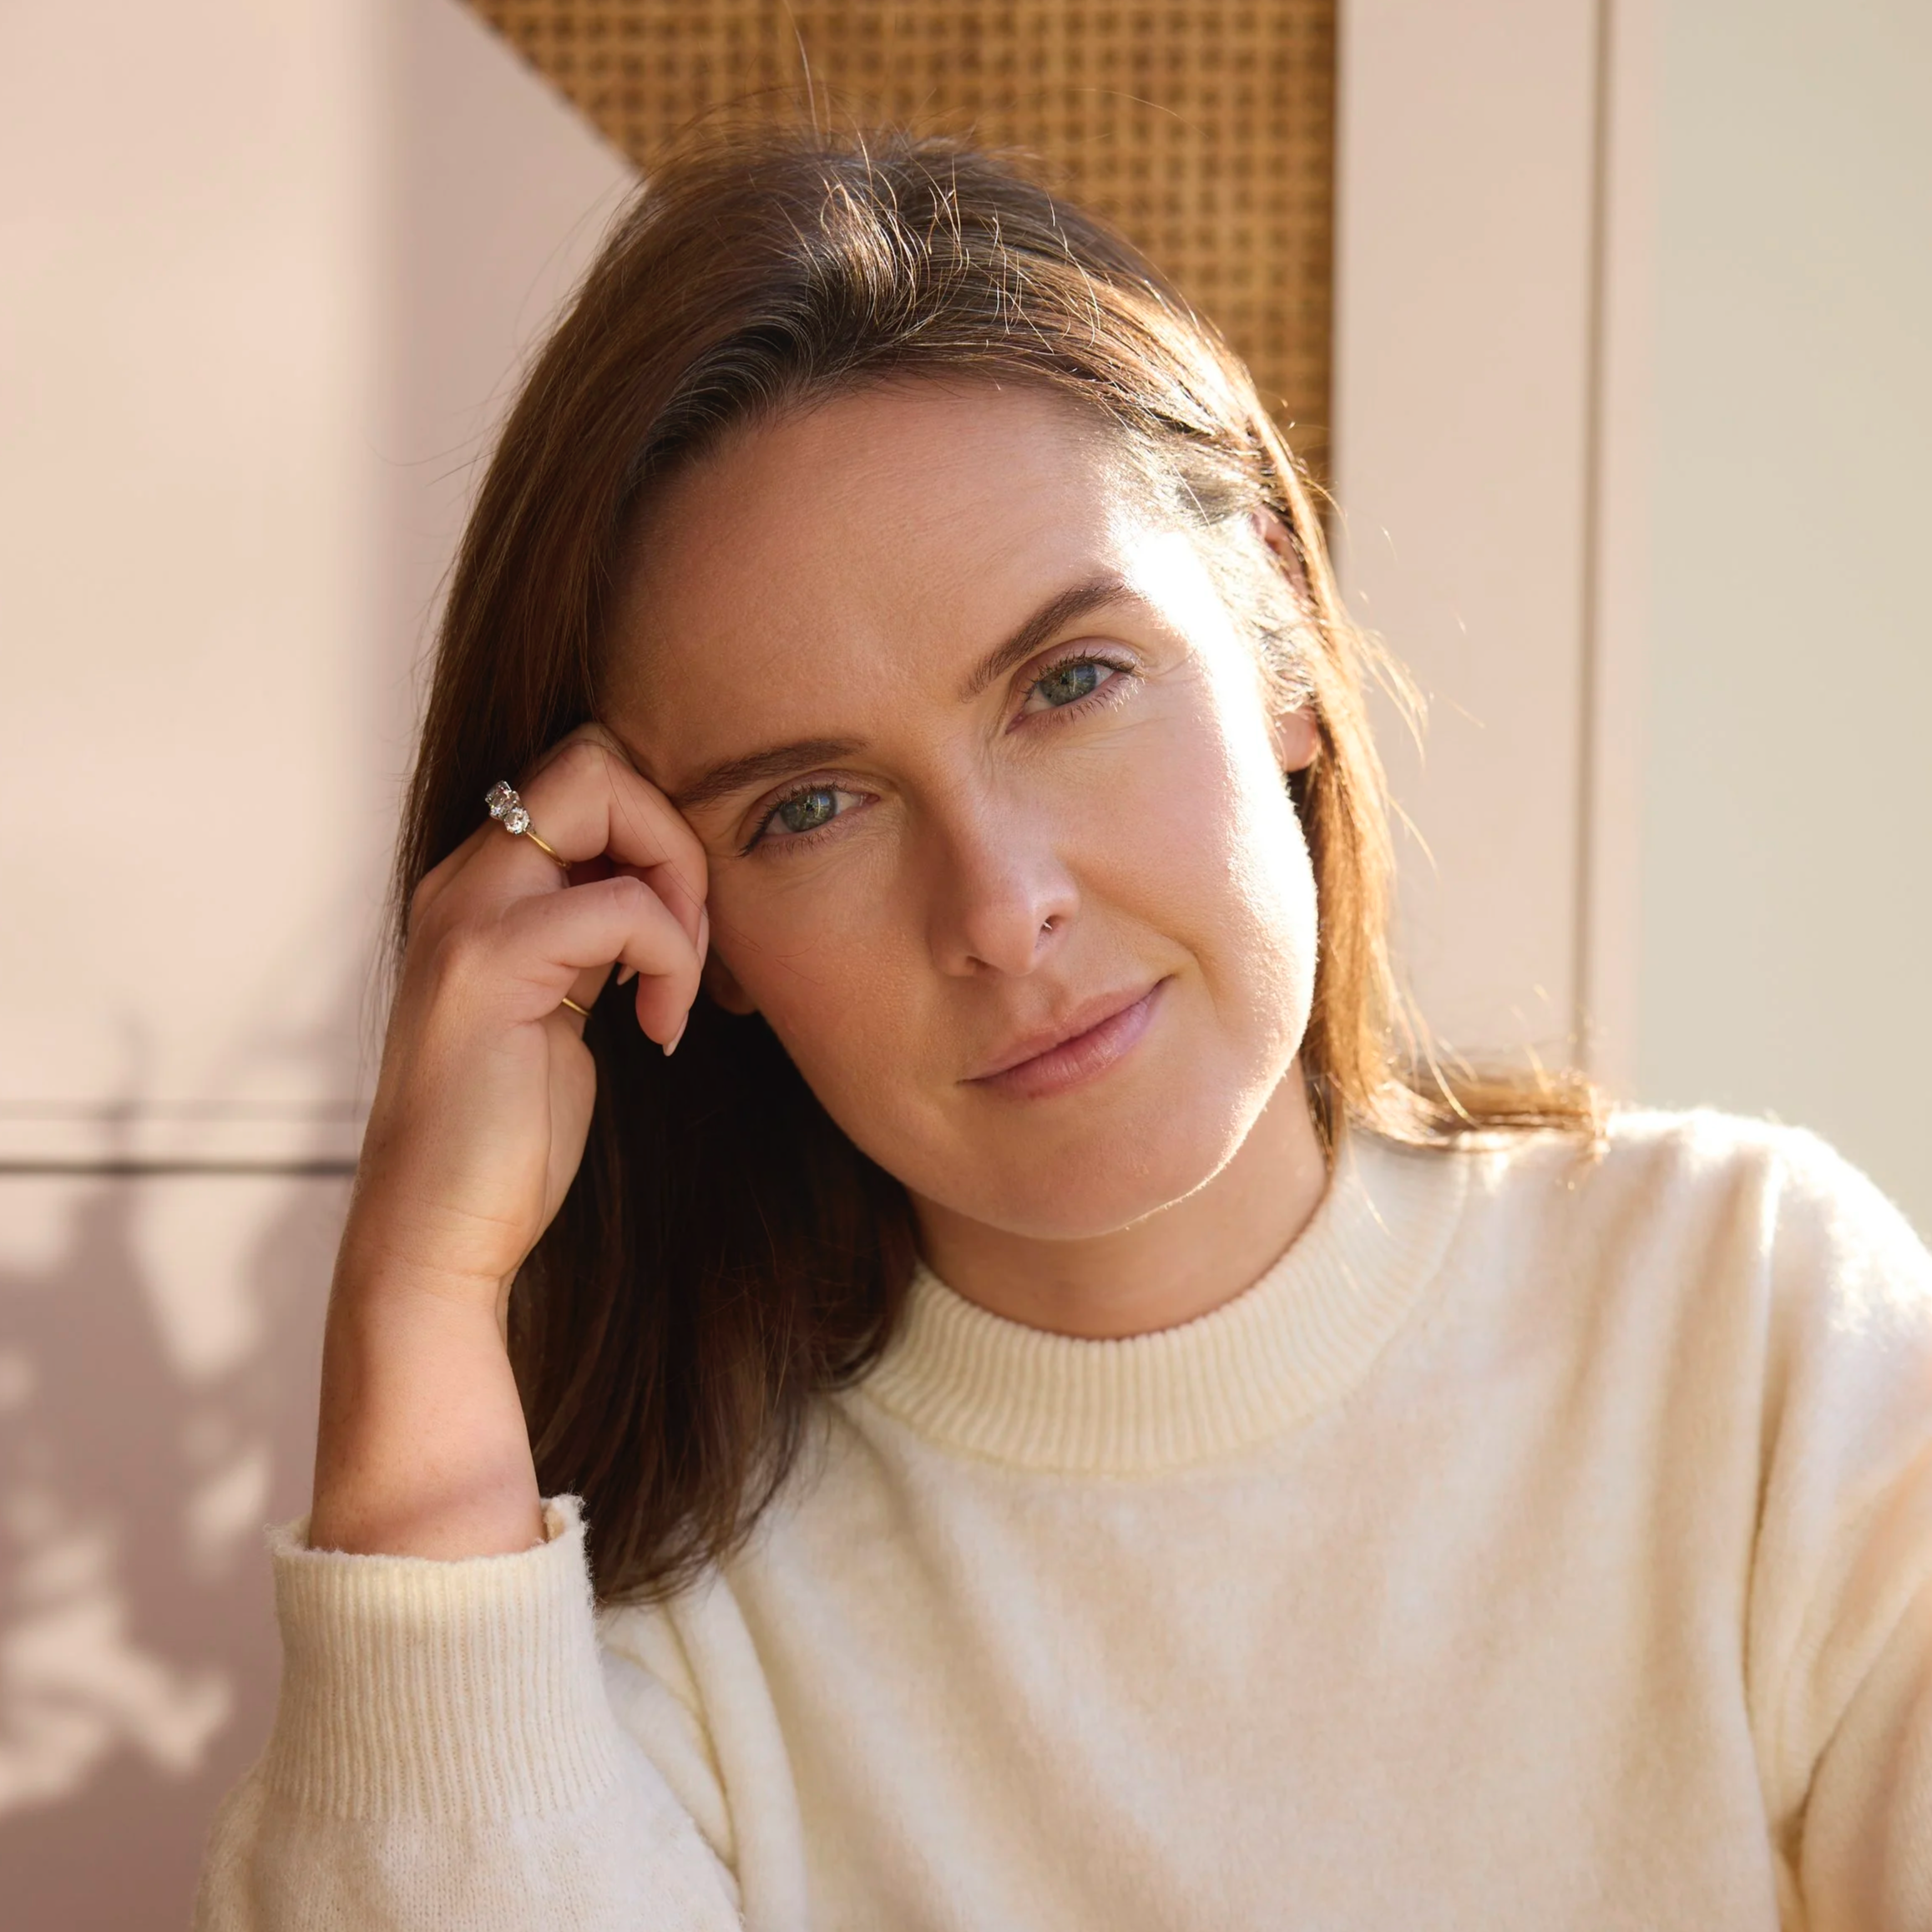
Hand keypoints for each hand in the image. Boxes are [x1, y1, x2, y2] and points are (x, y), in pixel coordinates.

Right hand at [310, 725, 707, 1556]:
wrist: (437, 1235)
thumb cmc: (508, 1135)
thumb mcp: (561, 1005)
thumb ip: (594, 934)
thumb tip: (669, 888)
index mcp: (480, 884)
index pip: (584, 773)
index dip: (657, 831)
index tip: (683, 932)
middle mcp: (463, 879)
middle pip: (595, 754)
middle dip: (675, 834)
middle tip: (691, 940)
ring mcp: (469, 915)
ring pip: (606, 791)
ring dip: (681, 886)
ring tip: (680, 983)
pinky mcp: (492, 967)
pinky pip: (625, 906)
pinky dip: (672, 961)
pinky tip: (660, 1034)